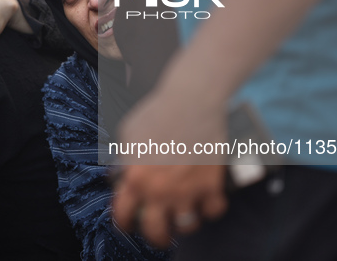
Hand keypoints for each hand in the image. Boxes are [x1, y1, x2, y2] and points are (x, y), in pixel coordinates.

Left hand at [112, 82, 227, 246]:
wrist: (190, 100)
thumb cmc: (157, 111)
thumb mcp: (128, 134)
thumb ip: (125, 158)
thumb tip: (122, 173)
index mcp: (135, 178)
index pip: (123, 216)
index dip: (124, 224)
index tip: (128, 224)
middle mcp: (159, 191)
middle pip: (156, 232)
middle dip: (156, 236)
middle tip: (159, 233)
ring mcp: (187, 190)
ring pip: (186, 226)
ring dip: (184, 224)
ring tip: (183, 216)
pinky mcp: (211, 184)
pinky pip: (213, 210)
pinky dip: (211, 208)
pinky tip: (207, 202)